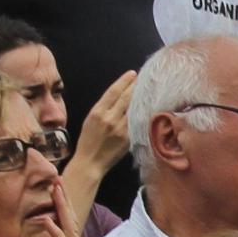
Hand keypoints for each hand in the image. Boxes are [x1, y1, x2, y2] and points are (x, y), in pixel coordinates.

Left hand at [23, 195, 103, 236]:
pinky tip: (48, 219)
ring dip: (62, 207)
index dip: (53, 209)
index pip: (58, 227)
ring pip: (69, 227)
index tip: (46, 191)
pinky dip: (56, 233)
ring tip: (56, 188)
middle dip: (60, 200)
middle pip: (65, 221)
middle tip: (54, 178)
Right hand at [69, 70, 136, 196]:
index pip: (114, 92)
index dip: (124, 81)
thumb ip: (104, 108)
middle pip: (127, 98)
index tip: (133, 73)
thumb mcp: (90, 119)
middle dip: (136, 86)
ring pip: (134, 109)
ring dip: (142, 98)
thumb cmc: (88, 140)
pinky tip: (148, 107)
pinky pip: (137, 122)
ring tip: (149, 89)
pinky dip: (142, 113)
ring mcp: (121, 129)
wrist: (90, 162)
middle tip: (145, 77)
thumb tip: (119, 96)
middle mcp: (110, 119)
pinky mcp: (129, 138)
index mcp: (98, 112)